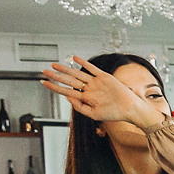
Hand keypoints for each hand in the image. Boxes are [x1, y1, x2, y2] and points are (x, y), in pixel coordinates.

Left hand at [42, 56, 163, 127]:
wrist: (130, 108)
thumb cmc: (114, 114)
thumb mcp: (94, 114)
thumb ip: (80, 107)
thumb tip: (67, 97)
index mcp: (86, 98)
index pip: (66, 91)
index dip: (54, 87)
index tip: (43, 83)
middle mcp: (89, 89)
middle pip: (69, 81)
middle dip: (56, 76)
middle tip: (44, 71)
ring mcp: (96, 82)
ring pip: (77, 74)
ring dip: (66, 69)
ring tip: (54, 65)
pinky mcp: (104, 77)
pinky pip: (92, 68)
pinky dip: (83, 63)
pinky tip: (74, 58)